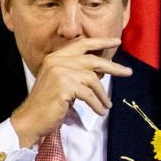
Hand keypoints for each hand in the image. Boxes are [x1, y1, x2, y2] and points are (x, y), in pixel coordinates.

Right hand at [10, 37, 131, 147]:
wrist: (31, 119)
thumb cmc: (49, 103)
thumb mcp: (64, 83)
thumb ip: (79, 73)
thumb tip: (103, 70)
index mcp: (56, 57)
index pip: (82, 44)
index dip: (101, 42)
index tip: (116, 41)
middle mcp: (57, 61)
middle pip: (93, 60)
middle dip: (113, 66)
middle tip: (128, 72)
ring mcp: (59, 72)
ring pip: (93, 79)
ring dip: (103, 94)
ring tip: (107, 105)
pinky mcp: (64, 86)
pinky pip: (89, 94)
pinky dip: (97, 104)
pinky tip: (100, 112)